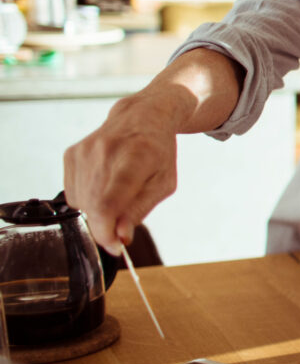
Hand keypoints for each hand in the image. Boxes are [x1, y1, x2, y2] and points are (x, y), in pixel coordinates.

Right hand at [63, 97, 180, 254]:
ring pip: (81, 202)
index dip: (106, 232)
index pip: (109, 203)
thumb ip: (140, 210)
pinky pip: (72, 192)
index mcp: (135, 158)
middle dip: (107, 224)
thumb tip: (120, 236)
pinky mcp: (71, 154)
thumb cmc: (158, 152)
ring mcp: (84, 151)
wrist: (142, 116)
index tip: (115, 247)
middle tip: (124, 220)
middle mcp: (105, 152)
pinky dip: (87, 197)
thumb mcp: (163, 183)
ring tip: (119, 191)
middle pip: (93, 207)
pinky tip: (105, 183)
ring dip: (98, 210)